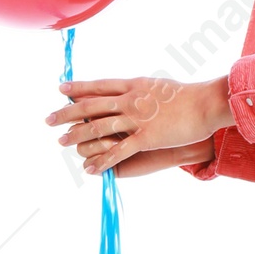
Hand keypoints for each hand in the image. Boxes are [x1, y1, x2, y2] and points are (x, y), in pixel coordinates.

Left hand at [47, 74, 233, 174]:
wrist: (206, 105)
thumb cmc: (188, 96)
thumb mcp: (159, 86)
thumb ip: (141, 89)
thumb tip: (130, 89)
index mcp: (133, 85)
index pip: (99, 86)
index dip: (78, 88)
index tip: (60, 89)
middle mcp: (130, 100)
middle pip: (91, 106)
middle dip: (67, 113)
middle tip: (48, 120)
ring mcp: (136, 119)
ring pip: (98, 127)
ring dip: (77, 136)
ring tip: (61, 142)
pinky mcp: (145, 138)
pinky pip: (118, 151)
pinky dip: (101, 161)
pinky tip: (89, 168)